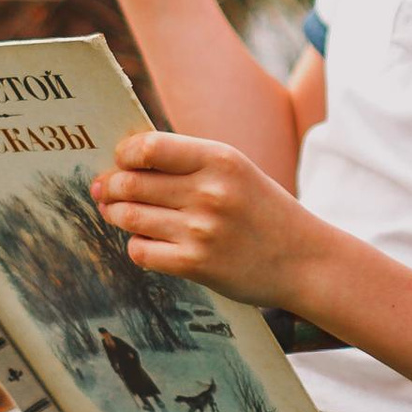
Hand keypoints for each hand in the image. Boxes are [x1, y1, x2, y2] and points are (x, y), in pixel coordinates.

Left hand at [92, 134, 316, 311]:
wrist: (305, 259)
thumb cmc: (263, 211)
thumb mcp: (236, 171)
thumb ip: (187, 163)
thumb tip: (123, 165)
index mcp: (220, 159)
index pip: (149, 147)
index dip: (124, 154)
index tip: (121, 162)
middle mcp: (210, 192)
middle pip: (131, 183)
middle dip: (111, 187)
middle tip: (105, 191)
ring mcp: (202, 230)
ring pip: (130, 217)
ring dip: (116, 215)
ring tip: (119, 214)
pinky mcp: (196, 265)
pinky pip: (141, 251)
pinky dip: (136, 246)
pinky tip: (147, 243)